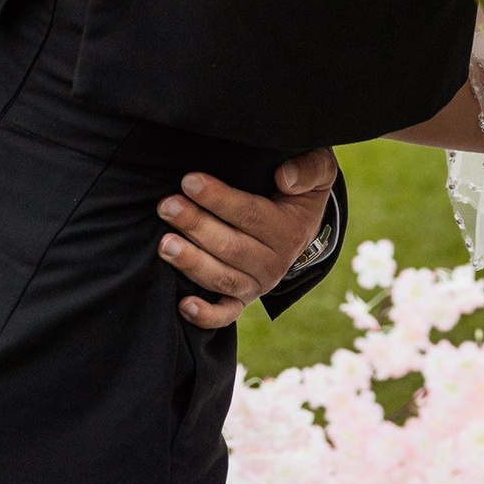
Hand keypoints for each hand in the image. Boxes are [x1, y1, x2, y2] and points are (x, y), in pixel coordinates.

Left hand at [156, 147, 337, 329]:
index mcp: (289, 230)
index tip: (189, 181)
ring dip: (192, 263)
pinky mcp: (243, 299)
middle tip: (167, 206)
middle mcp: (275, 263)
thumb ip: (309, 168)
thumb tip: (284, 177)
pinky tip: (183, 305)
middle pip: (231, 247)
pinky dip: (206, 316)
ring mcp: (258, 285)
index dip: (219, 199)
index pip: (251, 215)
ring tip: (165, 245)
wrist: (301, 223)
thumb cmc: (300, 188)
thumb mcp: (318, 168)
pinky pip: (226, 314)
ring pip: (222, 279)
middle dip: (196, 225)